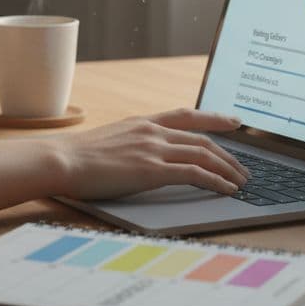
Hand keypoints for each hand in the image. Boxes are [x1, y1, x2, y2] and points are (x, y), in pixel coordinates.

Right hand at [54, 108, 250, 199]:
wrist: (62, 160)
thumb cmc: (76, 156)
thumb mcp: (109, 140)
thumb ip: (129, 142)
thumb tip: (137, 154)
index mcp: (142, 122)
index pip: (186, 115)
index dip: (213, 118)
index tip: (233, 121)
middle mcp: (152, 131)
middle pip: (202, 139)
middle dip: (227, 154)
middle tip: (242, 168)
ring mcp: (153, 148)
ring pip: (204, 155)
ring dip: (227, 170)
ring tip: (241, 182)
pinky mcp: (152, 170)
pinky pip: (195, 173)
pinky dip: (216, 181)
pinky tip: (226, 190)